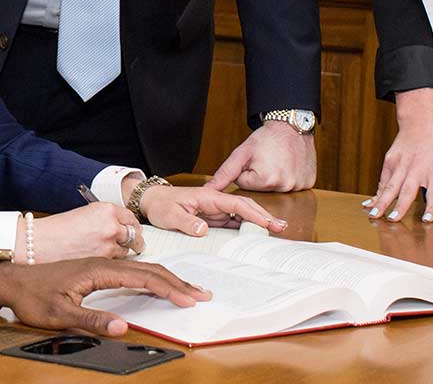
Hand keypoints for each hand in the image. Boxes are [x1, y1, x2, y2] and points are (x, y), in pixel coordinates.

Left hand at [0, 257, 208, 335]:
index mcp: (98, 270)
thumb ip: (92, 321)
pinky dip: (151, 278)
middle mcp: (103, 264)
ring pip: (141, 269)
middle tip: (202, 294)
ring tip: (188, 289)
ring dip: (167, 278)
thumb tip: (124, 328)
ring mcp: (100, 265)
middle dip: (177, 282)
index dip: (169, 288)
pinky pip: (131, 272)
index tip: (189, 299)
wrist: (11, 280)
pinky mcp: (95, 271)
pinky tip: (157, 284)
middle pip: (148, 270)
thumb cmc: (33, 297)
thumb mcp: (60, 315)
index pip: (143, 278)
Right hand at [27, 201, 143, 261]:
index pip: (131, 217)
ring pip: (127, 250)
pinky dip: (112, 262)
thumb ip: (105, 219)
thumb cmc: (57, 230)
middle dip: (133, 240)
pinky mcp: (103, 262)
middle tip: (131, 244)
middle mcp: (111, 225)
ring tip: (107, 252)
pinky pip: (116, 263)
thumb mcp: (85, 214)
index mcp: (106, 209)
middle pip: (135, 234)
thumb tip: (121, 227)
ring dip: (122, 252)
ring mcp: (109, 245)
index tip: (132, 230)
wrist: (40, 244)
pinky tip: (101, 260)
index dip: (132, 225)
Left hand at [134, 184, 287, 235]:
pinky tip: (255, 236)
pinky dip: (246, 227)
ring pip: (241, 215)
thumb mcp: (170, 215)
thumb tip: (204, 229)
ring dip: (257, 223)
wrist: (152, 202)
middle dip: (263, 216)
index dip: (253, 213)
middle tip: (281, 227)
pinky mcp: (212, 218)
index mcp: (208, 197)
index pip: (236, 204)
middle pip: (244, 207)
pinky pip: (232, 222)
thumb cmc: (161, 205)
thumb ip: (186, 222)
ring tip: (275, 232)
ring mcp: (215, 210)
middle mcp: (215, 202)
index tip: (267, 222)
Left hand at [205, 120, 316, 191]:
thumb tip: (208, 190)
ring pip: (277, 188)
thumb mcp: (241, 153)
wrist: (291, 125)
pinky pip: (294, 187)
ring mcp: (299, 187)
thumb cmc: (265, 138)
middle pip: (261, 189)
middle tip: (268, 160)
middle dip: (260, 176)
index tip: (256, 159)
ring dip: (276, 177)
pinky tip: (290, 165)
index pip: (245, 185)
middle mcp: (284, 187)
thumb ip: (224, 173)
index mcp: (265, 181)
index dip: (247, 171)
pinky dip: (290, 177)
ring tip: (279, 161)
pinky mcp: (309, 184)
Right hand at [366, 89, 432, 223]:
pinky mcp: (390, 160)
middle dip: (400, 206)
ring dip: (382, 202)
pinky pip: (383, 180)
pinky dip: (376, 193)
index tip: (427, 219)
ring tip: (374, 215)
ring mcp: (401, 163)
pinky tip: (369, 204)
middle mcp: (417, 167)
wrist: (421, 120)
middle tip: (393, 219)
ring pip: (390, 186)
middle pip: (408, 189)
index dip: (432, 207)